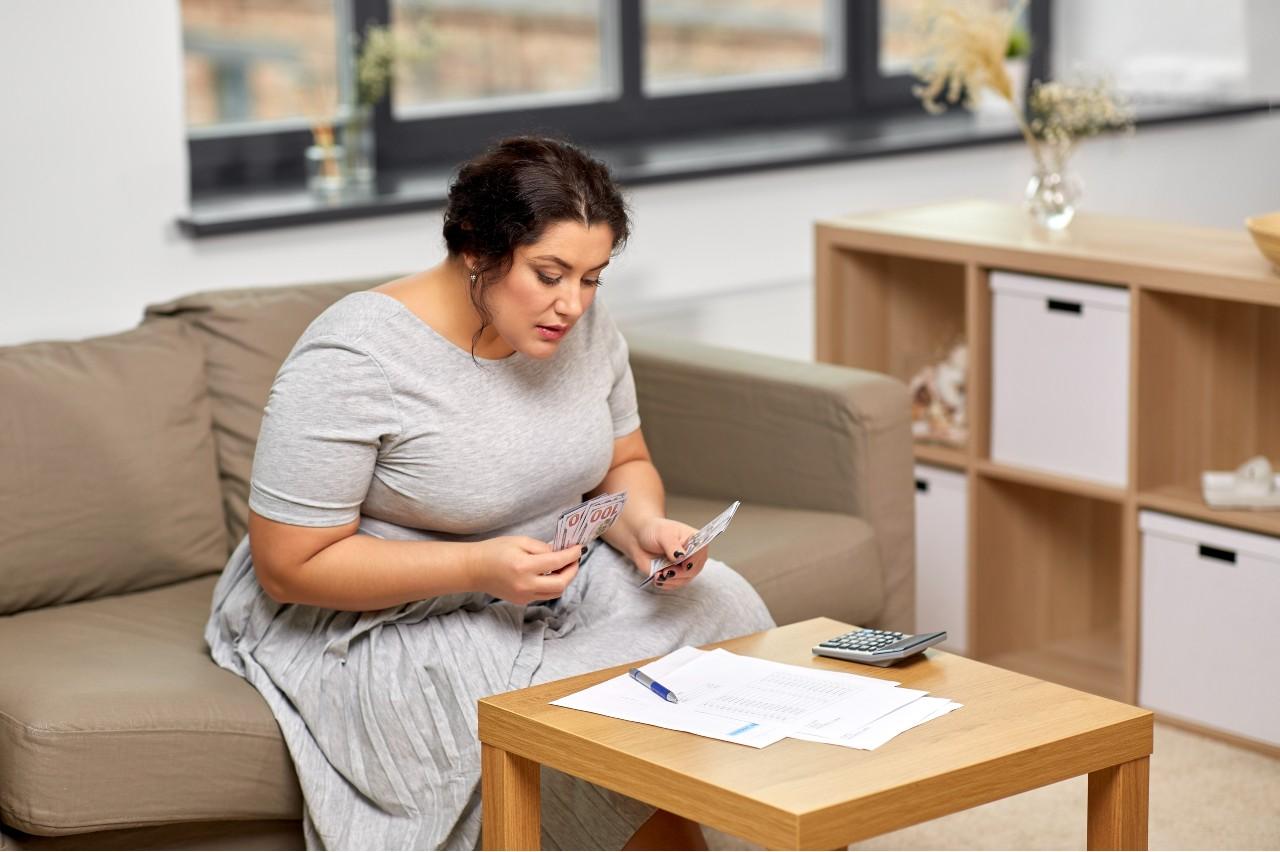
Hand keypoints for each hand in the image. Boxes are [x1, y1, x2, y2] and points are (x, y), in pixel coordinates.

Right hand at [467, 537, 583, 605]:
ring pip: (555, 593)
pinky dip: (551, 585)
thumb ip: (542, 548)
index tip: (578, 548)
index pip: (557, 562)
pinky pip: (544, 595)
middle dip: (572, 571)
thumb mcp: (519, 541)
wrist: (474, 569)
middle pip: (561, 584)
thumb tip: (560, 552)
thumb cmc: (494, 551)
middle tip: (575, 559)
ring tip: (565, 566)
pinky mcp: (521, 601)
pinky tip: (550, 574)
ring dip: (564, 580)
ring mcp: (523, 596)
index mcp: (524, 566)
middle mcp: (525, 585)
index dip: (572, 555)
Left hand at [627, 517, 706, 590]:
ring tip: (658, 574)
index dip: (693, 560)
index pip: (700, 552)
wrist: (639, 539)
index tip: (684, 565)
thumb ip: (673, 546)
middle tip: (665, 572)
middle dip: (679, 573)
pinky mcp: (676, 576)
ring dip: (670, 580)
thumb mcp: (663, 534)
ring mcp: (685, 567)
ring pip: (684, 580)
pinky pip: (674, 585)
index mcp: (695, 540)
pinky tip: (657, 577)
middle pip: (694, 569)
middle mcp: (693, 555)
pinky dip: (665, 584)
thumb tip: (681, 556)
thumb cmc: (654, 531)